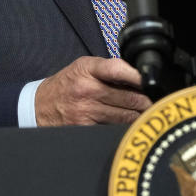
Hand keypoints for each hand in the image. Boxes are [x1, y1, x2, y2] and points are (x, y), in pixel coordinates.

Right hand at [35, 56, 153, 125]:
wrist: (39, 106)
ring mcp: (86, 111)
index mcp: (87, 69)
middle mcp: (87, 89)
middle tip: (156, 102)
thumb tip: (139, 76)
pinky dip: (124, 126)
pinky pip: (113, 128)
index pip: (118, 69)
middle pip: (129, 97)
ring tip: (147, 113)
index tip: (152, 81)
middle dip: (146, 101)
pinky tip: (130, 124)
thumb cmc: (67, 84)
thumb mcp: (83, 67)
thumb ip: (108, 69)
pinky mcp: (85, 128)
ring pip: (126, 116)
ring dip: (139, 115)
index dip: (139, 77)